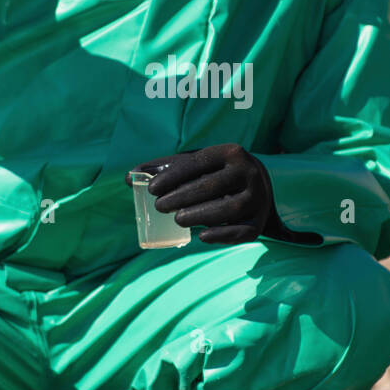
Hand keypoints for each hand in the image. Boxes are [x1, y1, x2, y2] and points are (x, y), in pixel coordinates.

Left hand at [126, 143, 281, 244]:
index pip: (198, 162)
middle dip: (182, 197)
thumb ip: (165, 169)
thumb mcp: (197, 165)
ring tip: (177, 220)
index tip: (151, 189)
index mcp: (231, 153)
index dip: (173, 176)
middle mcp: (249, 173)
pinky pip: (241, 231)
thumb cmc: (216, 174)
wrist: (260, 187)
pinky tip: (201, 237)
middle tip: (160, 207)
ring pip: (228, 209)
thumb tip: (129, 178)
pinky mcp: (258, 222)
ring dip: (199, 216)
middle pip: (211, 186)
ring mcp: (257, 198)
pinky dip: (221, 236)